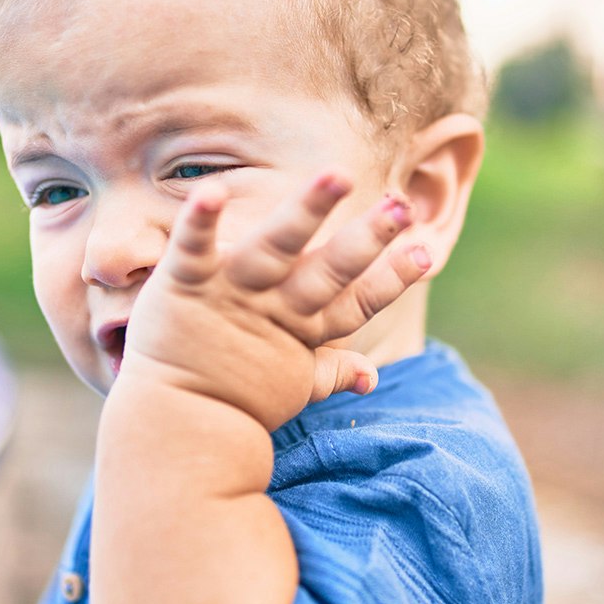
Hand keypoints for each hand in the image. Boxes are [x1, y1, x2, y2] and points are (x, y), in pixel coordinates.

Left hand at [113, 170, 431, 431]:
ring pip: (275, 245)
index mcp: (301, 329)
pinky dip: (202, 220)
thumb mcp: (291, 385)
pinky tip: (209, 191)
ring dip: (306, 210)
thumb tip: (373, 378)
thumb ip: (331, 371)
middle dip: (366, 239)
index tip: (428, 251)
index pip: (357, 302)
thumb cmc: (235, 401)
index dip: (393, 278)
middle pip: (328, 270)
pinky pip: (193, 247)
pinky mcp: (184, 285)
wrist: (175, 427)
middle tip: (400, 208)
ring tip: (336, 176)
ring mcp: (230, 293)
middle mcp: (274, 307)